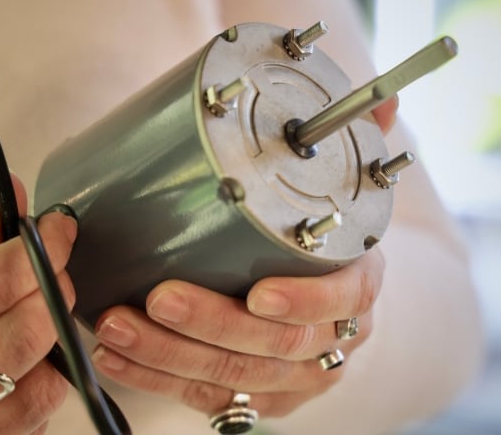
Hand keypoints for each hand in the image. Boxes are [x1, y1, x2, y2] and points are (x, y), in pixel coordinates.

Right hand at [0, 177, 76, 433]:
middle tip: (48, 265)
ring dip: (52, 339)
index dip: (38, 249)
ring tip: (26, 316)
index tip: (59, 225)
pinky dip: (41, 380)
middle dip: (53, 288)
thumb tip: (9, 198)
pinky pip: (39, 416)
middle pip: (29, 335)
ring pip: (47, 383)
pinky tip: (14, 363)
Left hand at [91, 99, 395, 417]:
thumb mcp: (348, 202)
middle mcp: (331, 339)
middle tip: (158, 297)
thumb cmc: (327, 249)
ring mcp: (294, 378)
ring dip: (170, 354)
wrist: (331, 308)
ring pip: (236, 377)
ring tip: (116, 326)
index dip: (302, 301)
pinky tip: (118, 361)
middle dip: (212, 323)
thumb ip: (354, 150)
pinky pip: (207, 397)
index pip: (342, 301)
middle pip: (277, 345)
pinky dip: (158, 380)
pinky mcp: (258, 398)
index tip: (257, 293)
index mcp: (357, 287)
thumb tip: (383, 102)